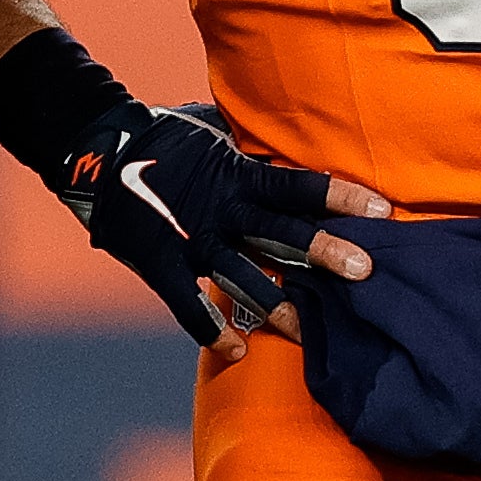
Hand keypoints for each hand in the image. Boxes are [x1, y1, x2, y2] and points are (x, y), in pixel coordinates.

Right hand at [51, 100, 386, 356]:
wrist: (98, 153)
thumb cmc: (165, 135)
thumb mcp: (213, 129)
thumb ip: (251, 142)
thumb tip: (291, 134)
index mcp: (238, 174)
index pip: (299, 186)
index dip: (340, 197)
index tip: (381, 210)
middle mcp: (223, 210)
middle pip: (282, 234)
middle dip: (324, 253)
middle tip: (365, 271)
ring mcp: (193, 240)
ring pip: (244, 278)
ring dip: (278, 307)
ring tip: (310, 332)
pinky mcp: (162, 265)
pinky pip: (190, 306)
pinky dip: (213, 331)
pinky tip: (238, 352)